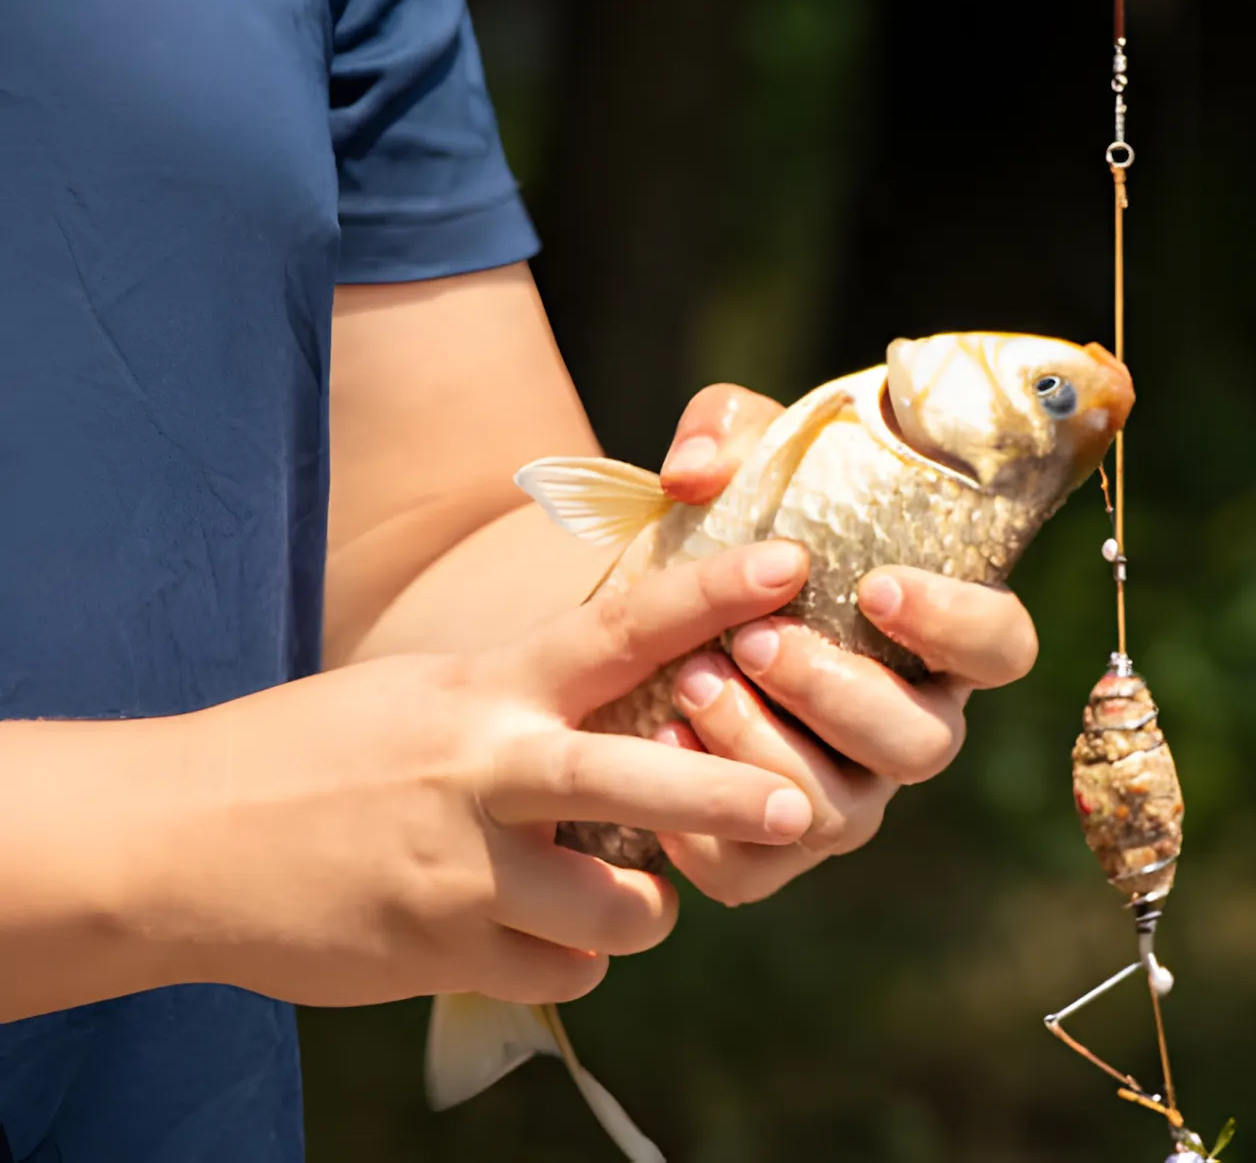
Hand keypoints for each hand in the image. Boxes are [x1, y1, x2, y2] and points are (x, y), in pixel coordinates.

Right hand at [126, 543, 816, 1009]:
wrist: (175, 842)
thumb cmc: (314, 752)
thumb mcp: (425, 693)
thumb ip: (526, 702)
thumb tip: (633, 710)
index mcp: (487, 692)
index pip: (616, 629)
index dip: (708, 595)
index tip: (790, 567)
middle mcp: (484, 774)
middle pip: (634, 784)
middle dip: (723, 798)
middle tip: (793, 808)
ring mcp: (462, 872)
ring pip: (620, 913)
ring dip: (643, 911)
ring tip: (617, 894)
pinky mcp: (440, 953)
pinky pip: (565, 974)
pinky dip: (571, 959)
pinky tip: (534, 934)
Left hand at [648, 385, 1040, 906]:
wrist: (648, 622)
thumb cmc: (728, 536)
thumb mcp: (736, 462)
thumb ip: (728, 434)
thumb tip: (694, 472)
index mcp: (932, 639)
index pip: (1001, 647)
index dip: (958, 625)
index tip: (879, 585)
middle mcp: (907, 727)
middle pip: (925, 745)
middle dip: (839, 694)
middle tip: (757, 640)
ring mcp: (847, 796)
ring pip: (844, 815)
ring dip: (766, 751)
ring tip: (691, 683)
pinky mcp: (771, 852)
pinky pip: (756, 873)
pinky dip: (707, 833)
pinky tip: (659, 752)